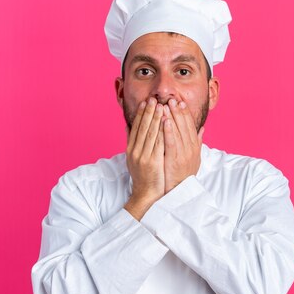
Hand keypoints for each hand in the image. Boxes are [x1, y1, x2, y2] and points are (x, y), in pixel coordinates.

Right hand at [124, 97, 164, 219]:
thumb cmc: (144, 177)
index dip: (141, 114)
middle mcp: (135, 151)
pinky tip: (165, 121)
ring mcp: (142, 156)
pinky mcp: (151, 161)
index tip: (145, 103)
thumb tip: (127, 127)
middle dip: (148, 112)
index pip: (136, 128)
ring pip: (149, 132)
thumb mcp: (134, 158)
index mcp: (131, 149)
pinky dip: (161, 130)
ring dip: (155, 118)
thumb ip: (132, 142)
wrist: (146, 195)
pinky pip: (157, 142)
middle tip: (153, 99)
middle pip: (142, 127)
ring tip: (160, 105)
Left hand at [163, 98, 203, 193]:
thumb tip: (202, 129)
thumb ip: (197, 142)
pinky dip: (168, 130)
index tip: (180, 103)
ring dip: (172, 117)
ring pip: (178, 131)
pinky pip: (171, 142)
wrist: (179, 191)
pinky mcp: (175, 159)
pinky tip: (164, 120)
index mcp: (194, 147)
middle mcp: (191, 149)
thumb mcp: (194, 157)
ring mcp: (183, 154)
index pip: (190, 127)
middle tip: (172, 99)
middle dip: (178, 112)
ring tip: (167, 105)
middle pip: (185, 126)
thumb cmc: (184, 175)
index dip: (185, 114)